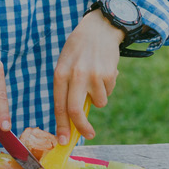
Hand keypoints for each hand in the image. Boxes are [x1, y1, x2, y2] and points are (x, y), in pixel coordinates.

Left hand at [53, 11, 121, 140]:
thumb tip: (72, 119)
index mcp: (60, 74)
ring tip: (95, 80)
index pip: (59, 106)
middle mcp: (75, 75)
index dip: (61, 126)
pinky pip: (108, 92)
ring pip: (98, 103)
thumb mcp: (66, 65)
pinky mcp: (109, 74)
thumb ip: (67, 89)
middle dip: (81, 128)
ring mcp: (93, 75)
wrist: (100, 28)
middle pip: (76, 111)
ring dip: (98, 98)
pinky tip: (104, 72)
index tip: (63, 141)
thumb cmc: (79, 50)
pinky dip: (107, 88)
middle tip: (88, 135)